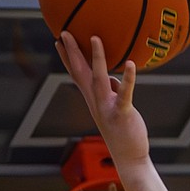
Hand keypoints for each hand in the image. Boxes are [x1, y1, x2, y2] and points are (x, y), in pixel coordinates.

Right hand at [57, 32, 150, 173]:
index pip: (76, 75)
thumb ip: (112, 92)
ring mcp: (107, 108)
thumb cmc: (123, 132)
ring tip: (95, 38)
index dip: (67, 57)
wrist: (128, 158)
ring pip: (99, 79)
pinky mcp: (122, 114)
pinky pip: (124, 94)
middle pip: (81, 73)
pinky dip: (127, 79)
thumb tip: (114, 79)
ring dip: (97, 58)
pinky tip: (131, 65)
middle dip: (72, 52)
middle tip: (64, 32)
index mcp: (93, 99)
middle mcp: (96, 102)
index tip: (58, 40)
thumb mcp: (114, 108)